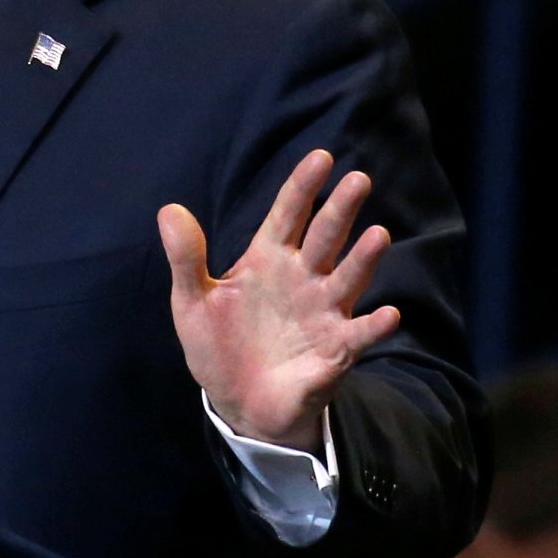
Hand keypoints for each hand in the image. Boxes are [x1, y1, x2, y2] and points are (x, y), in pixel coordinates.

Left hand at [158, 149, 399, 452]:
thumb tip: (169, 209)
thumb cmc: (218, 345)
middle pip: (324, 238)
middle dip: (339, 210)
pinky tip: (387, 314)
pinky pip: (358, 335)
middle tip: (357, 179)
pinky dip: (374, 326)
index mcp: (267, 260)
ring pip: (348, 279)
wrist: (237, 402)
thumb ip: (185, 258)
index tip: (322, 156)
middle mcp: (302, 279)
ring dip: (363, 259)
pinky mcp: (335, 350)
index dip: (303, 187)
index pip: (288, 215)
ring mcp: (323, 312)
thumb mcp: (192, 301)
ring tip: (378, 234)